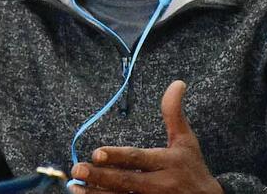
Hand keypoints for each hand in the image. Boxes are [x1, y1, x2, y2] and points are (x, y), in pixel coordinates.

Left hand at [70, 80, 222, 193]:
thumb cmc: (192, 167)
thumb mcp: (186, 140)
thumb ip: (174, 114)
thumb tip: (177, 83)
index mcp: (169, 162)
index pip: (139, 159)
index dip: (118, 156)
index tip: (97, 152)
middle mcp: (160, 185)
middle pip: (126, 181)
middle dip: (100, 176)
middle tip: (78, 168)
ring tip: (75, 186)